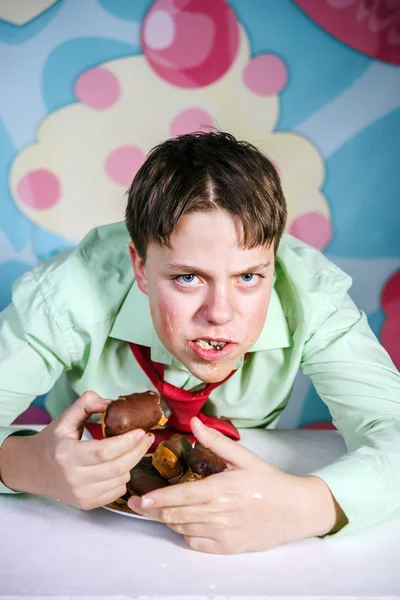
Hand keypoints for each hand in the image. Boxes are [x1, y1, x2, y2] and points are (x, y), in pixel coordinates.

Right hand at [0, 391, 153, 508]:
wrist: (33, 470)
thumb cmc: (52, 442)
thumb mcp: (65, 419)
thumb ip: (86, 403)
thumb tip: (111, 402)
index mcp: (67, 454)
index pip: (105, 451)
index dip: (127, 441)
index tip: (141, 431)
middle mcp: (73, 478)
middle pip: (118, 467)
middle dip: (138, 451)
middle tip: (146, 438)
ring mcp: (80, 494)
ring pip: (121, 479)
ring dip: (131, 463)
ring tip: (132, 449)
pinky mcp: (86, 504)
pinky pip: (117, 492)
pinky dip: (123, 477)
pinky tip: (120, 465)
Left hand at [128, 417, 340, 553]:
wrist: (295, 510)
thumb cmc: (269, 481)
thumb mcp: (244, 457)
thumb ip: (216, 441)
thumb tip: (194, 422)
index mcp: (219, 489)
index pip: (180, 496)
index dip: (157, 499)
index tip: (140, 498)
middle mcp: (218, 514)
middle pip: (175, 514)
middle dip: (153, 511)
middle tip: (138, 505)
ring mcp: (222, 534)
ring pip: (183, 528)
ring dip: (168, 520)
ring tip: (157, 511)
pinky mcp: (228, 548)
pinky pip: (196, 543)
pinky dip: (185, 534)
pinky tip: (183, 524)